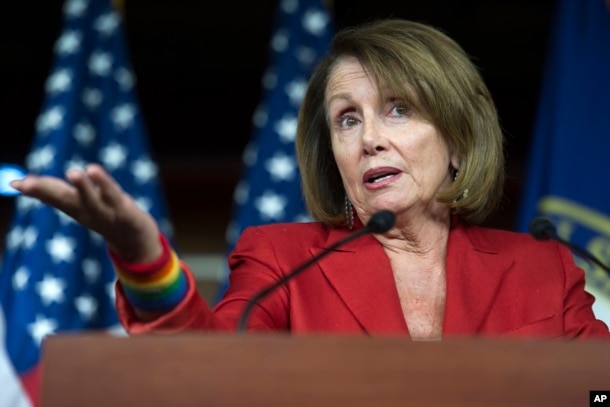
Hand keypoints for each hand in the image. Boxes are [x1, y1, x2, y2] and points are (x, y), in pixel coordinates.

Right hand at [10, 163, 161, 262]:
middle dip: (45, 191)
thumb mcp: (81, 206)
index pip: (53, 197)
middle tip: (24, 183)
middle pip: (66, 199)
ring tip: (72, 172)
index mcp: (76, 209)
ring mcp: (106, 213)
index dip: (35, 189)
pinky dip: (104, 184)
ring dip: (82, 187)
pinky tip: (94, 170)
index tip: (14, 183)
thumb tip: (24, 182)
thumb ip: (57, 194)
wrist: (138, 244)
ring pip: (92, 199)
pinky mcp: (125, 212)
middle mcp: (88, 212)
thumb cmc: (107, 218)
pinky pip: (114, 196)